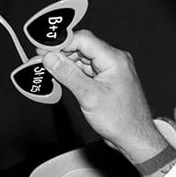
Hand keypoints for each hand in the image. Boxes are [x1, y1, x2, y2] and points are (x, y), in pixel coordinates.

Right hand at [42, 30, 166, 163]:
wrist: (134, 137)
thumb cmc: (121, 120)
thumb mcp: (90, 97)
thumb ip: (68, 75)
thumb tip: (51, 58)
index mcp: (114, 59)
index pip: (84, 39)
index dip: (61, 42)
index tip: (43, 49)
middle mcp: (114, 60)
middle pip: (82, 46)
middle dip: (61, 52)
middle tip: (41, 60)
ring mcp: (111, 69)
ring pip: (83, 58)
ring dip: (66, 62)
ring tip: (48, 69)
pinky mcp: (106, 78)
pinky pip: (86, 69)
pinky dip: (73, 71)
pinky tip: (61, 76)